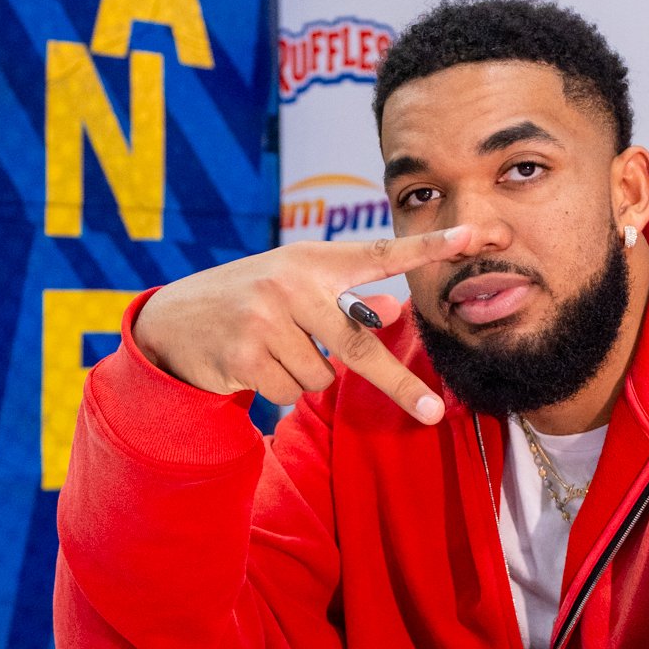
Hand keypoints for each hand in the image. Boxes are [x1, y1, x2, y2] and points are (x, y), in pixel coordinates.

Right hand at [133, 224, 499, 424]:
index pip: (381, 253)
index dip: (428, 246)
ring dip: (306, 376)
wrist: (174, 320)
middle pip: (361, 345)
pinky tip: (254, 365)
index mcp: (313, 260)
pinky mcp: (244, 353)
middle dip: (398, 384)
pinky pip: (291, 393)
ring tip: (274, 351)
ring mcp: (265, 318)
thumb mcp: (297, 287)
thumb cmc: (251, 299)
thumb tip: (396, 311)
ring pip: (322, 377)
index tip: (474, 236)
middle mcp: (291, 283)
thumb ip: (345, 297)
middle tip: (431, 412)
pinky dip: (280, 389)